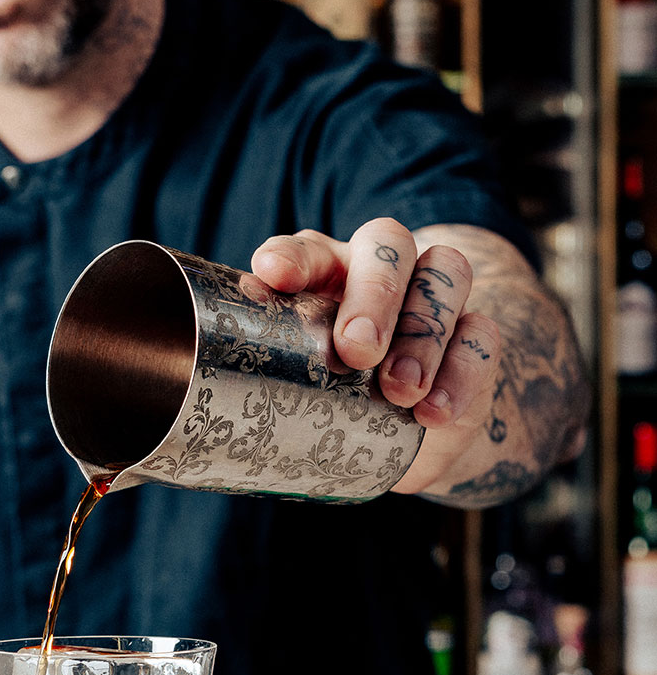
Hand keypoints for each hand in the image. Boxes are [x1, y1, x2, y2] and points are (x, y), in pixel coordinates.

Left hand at [250, 218, 501, 494]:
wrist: (411, 429)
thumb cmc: (336, 399)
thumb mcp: (298, 387)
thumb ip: (265, 380)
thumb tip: (190, 405)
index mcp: (328, 274)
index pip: (309, 250)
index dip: (292, 258)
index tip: (271, 274)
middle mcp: (383, 271)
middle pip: (389, 245)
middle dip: (373, 294)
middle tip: (356, 352)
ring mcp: (436, 297)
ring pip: (447, 273)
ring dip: (422, 332)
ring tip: (400, 390)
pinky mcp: (476, 336)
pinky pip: (482, 336)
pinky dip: (460, 374)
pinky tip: (434, 412)